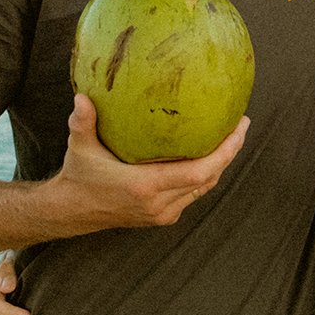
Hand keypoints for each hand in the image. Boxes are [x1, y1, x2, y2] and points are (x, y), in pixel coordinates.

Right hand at [47, 91, 249, 234]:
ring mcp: (162, 213)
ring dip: (220, 165)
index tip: (238, 129)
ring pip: (204, 188)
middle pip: (209, 179)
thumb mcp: (80, 147)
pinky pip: (192, 194)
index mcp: (145, 186)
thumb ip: (82, 122)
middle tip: (241, 124)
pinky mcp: (162, 217)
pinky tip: (210, 154)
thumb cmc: (79, 175)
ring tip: (232, 136)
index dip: (224, 153)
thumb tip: (82, 97)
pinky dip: (205, 175)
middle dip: (230, 153)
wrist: (73, 210)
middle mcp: (158, 204)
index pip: (199, 172)